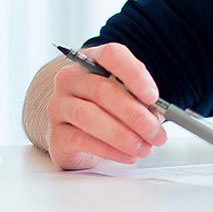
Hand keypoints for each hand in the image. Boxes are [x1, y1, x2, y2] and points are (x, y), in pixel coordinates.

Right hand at [46, 43, 167, 169]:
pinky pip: (81, 140)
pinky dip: (110, 150)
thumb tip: (156, 115)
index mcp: (93, 60)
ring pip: (90, 117)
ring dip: (122, 135)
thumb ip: (141, 100)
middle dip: (136, 115)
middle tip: (156, 133)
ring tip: (144, 148)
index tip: (154, 97)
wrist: (77, 130)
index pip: (112, 55)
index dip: (134, 75)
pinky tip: (128, 156)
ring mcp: (59, 105)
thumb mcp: (127, 95)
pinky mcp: (56, 133)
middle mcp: (71, 78)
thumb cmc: (108, 106)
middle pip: (103, 91)